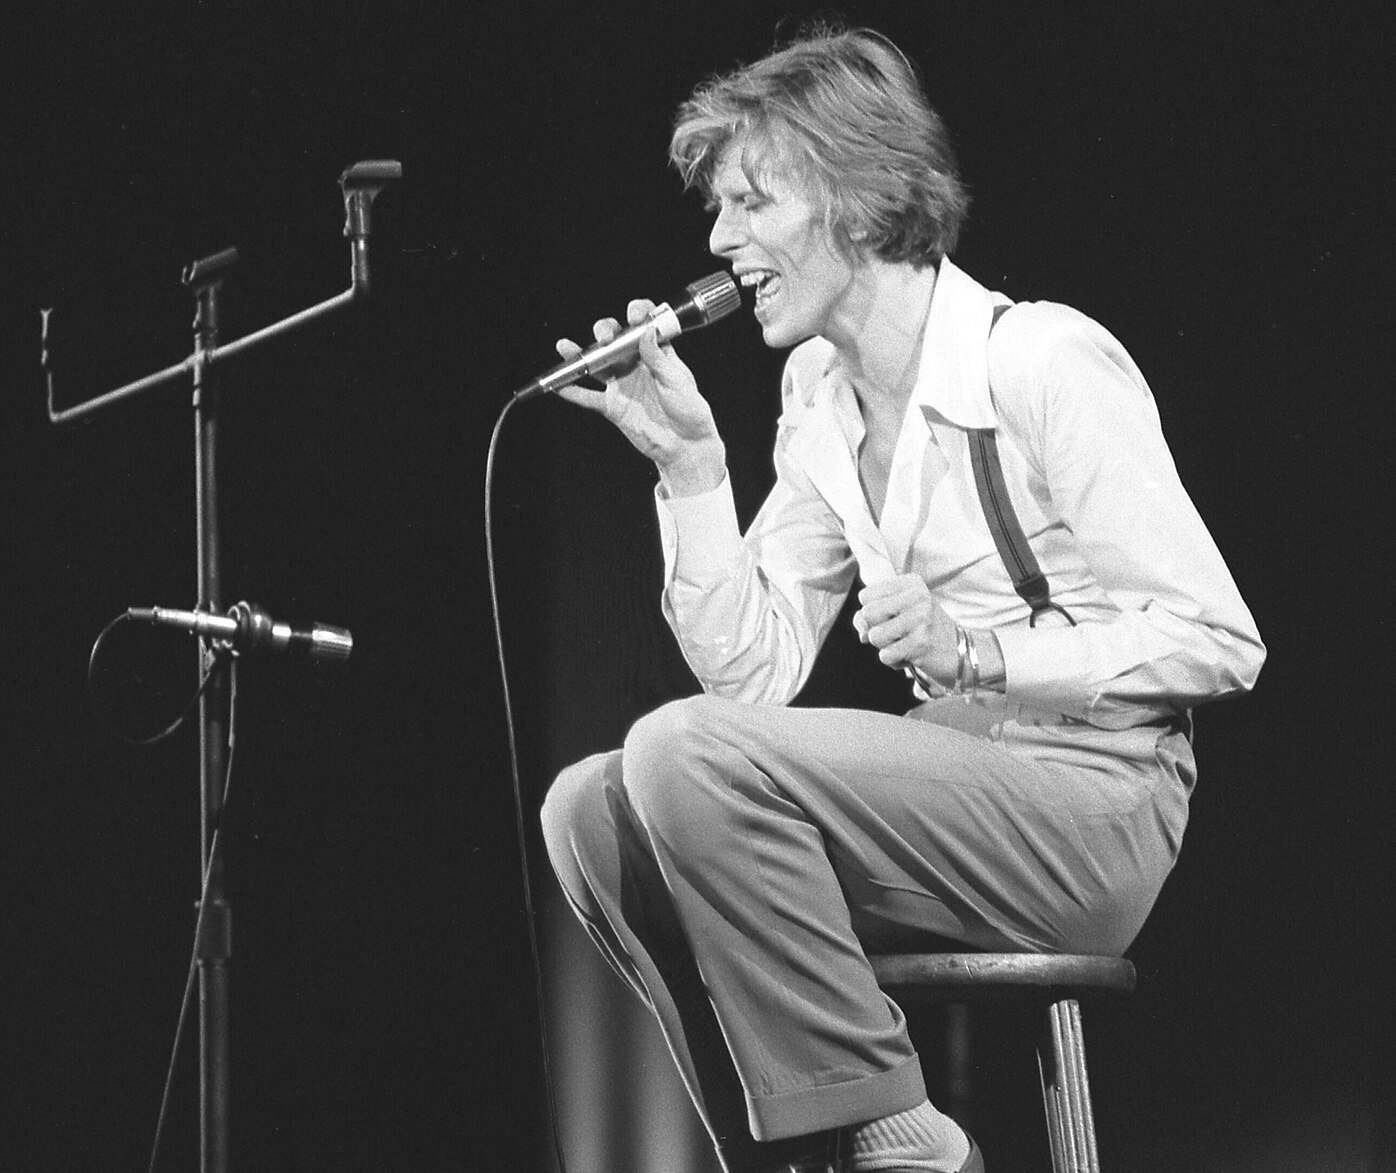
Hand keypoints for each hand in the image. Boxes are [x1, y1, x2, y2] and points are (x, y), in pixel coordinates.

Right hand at [554, 299, 725, 494]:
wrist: (685, 446)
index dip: (636, 314)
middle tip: (605, 338)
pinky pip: (589, 398)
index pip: (642, 325)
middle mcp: (635, 364)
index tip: (633, 316)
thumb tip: (646, 331)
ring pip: (595, 365)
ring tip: (564, 346)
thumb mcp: (677, 381)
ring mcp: (622, 385)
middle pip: (613, 341)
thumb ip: (658, 358)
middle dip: (605, 332)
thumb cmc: (690, 411)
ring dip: (579, 355)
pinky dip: (573, 392)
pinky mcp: (613, 407)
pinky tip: (559, 385)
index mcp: (656, 353)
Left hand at [853, 574, 961, 687]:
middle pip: (867, 614)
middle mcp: (918, 596)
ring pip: (874, 636)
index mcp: (911, 583)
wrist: (960, 652)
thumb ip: (870, 616)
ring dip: (886, 647)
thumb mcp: (898, 613)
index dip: (871, 613)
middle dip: (876, 630)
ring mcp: (921, 620)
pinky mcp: (921, 644)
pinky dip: (894, 661)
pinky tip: (912, 656)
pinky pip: (885, 656)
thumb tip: (862, 633)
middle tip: (899, 634)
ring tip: (906, 644)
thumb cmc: (922, 631)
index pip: (865, 596)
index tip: (892, 618)